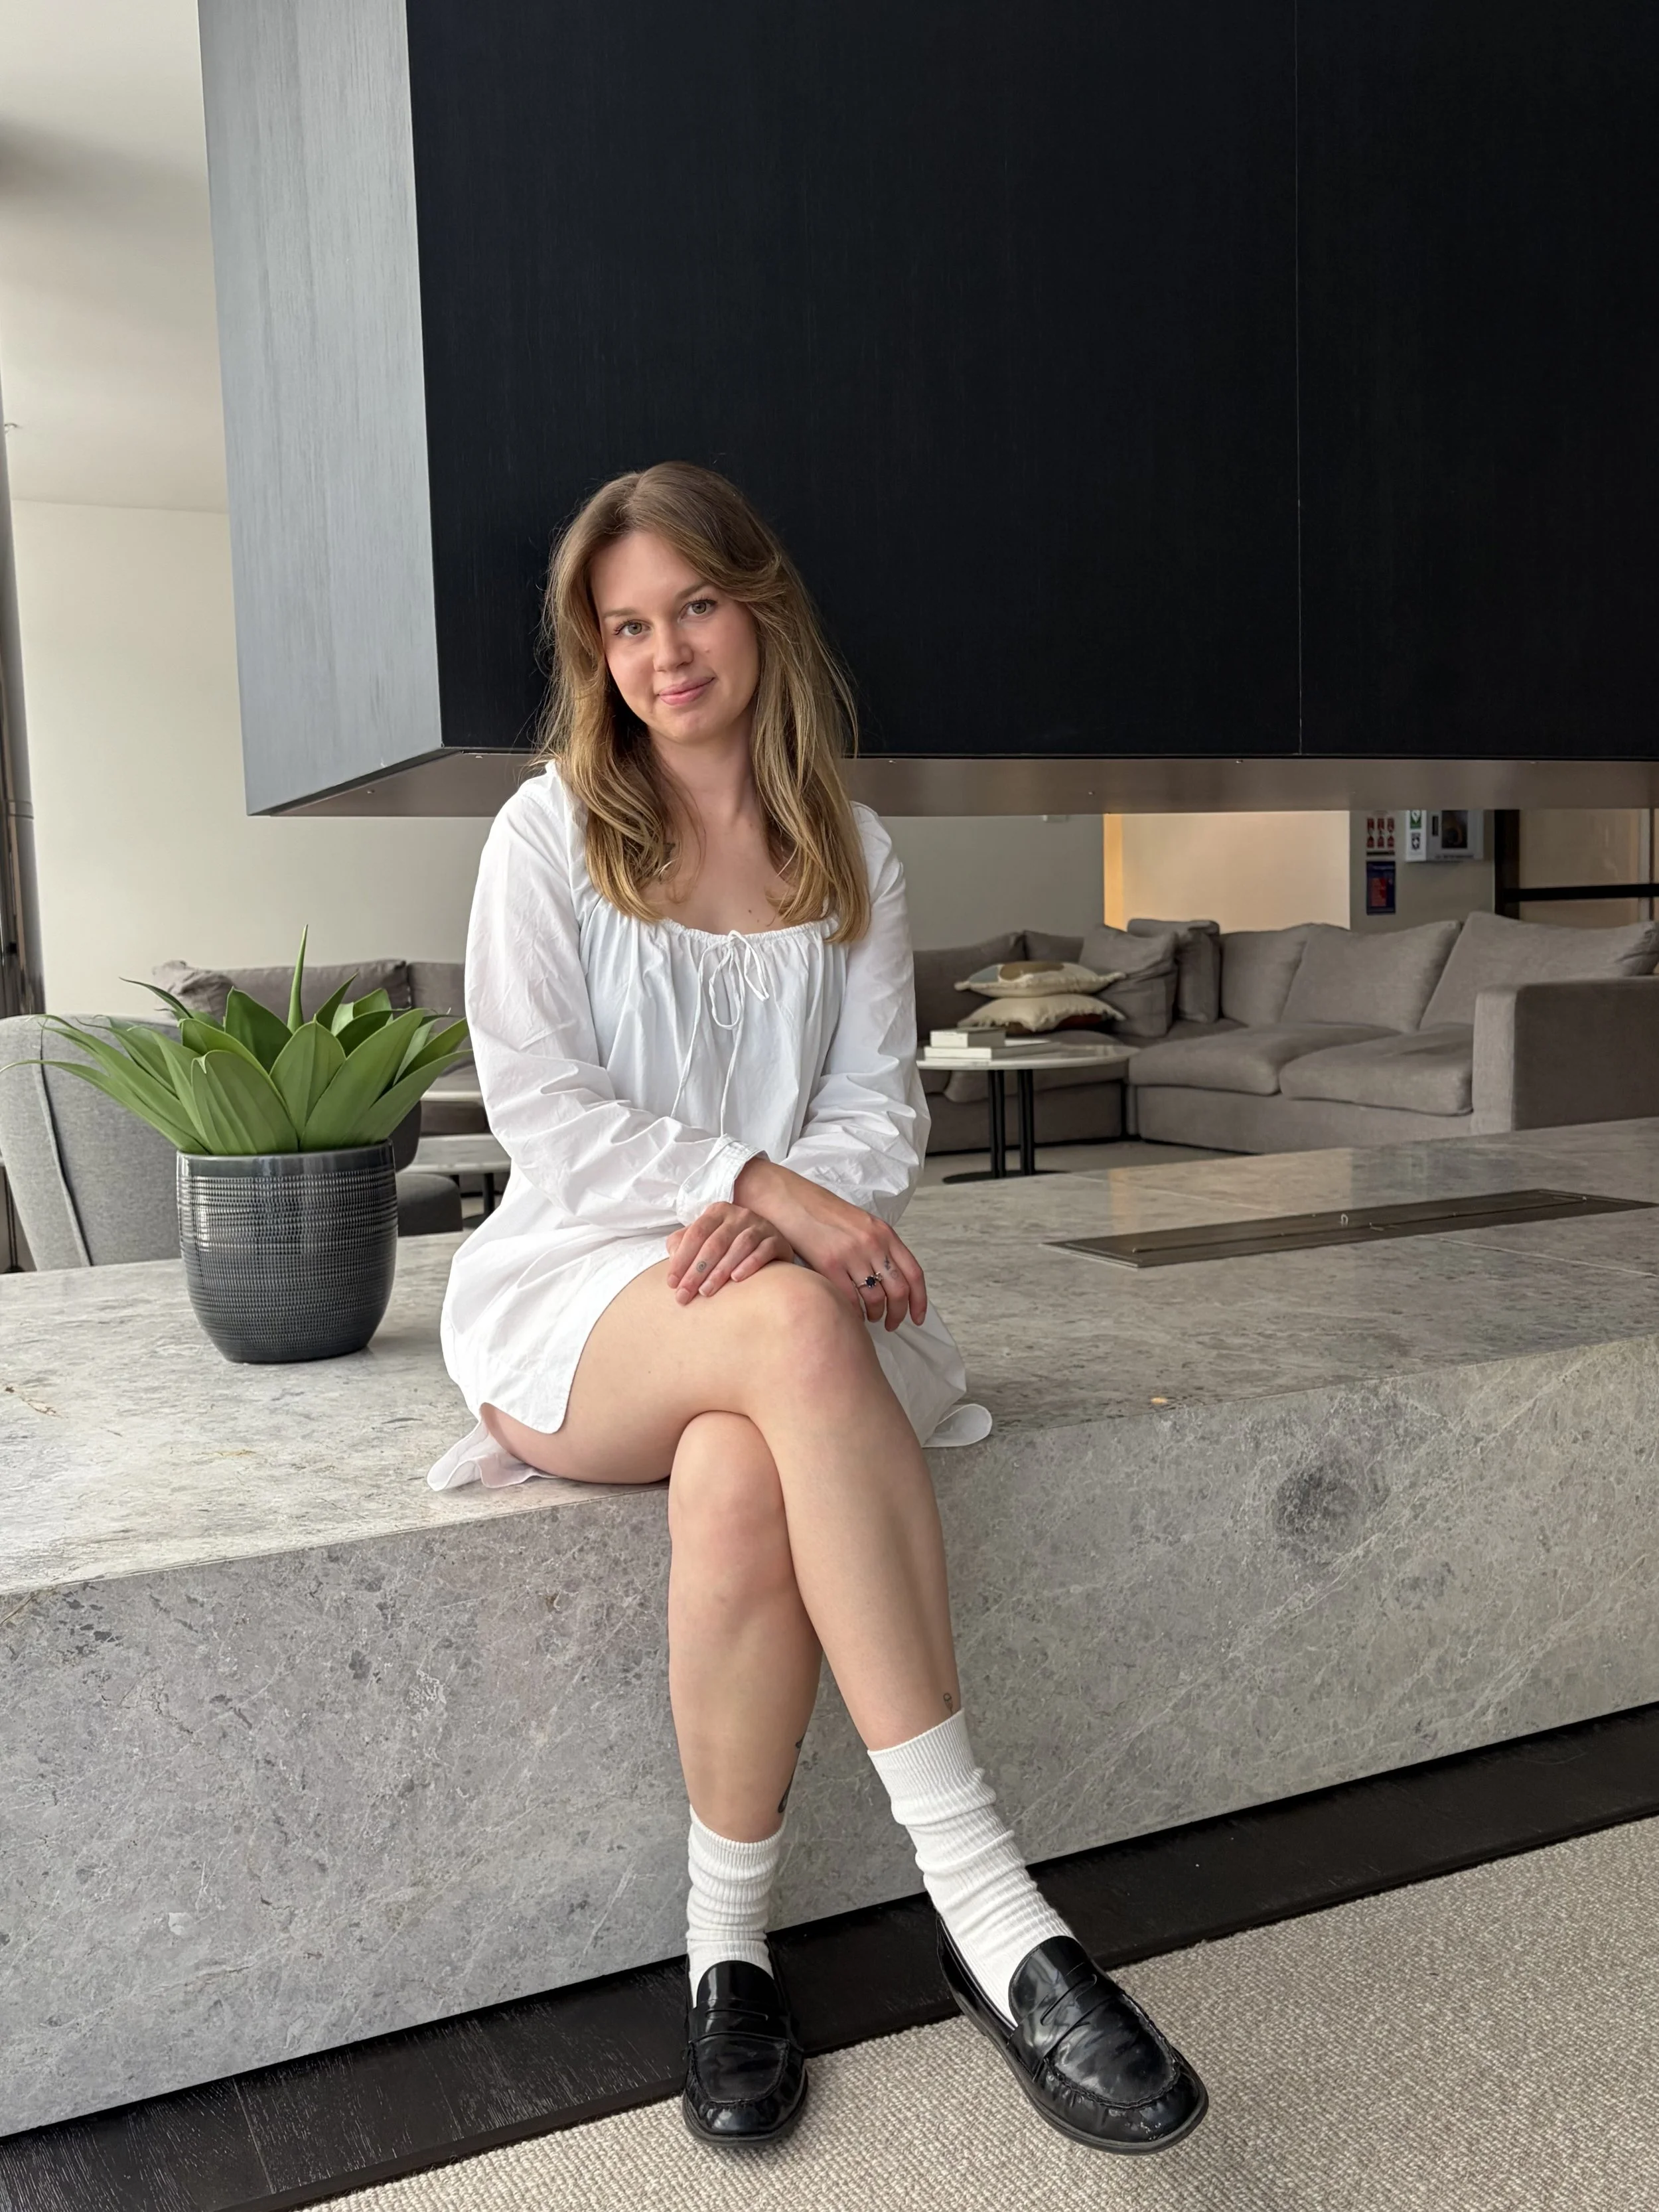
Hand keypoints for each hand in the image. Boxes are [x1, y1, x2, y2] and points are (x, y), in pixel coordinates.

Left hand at [666, 1203, 795, 1302]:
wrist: (765, 1246)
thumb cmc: (727, 1247)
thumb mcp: (703, 1241)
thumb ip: (683, 1244)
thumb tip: (672, 1257)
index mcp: (717, 1212)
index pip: (695, 1234)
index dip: (681, 1259)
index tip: (672, 1284)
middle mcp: (740, 1214)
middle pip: (715, 1243)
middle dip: (697, 1271)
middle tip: (685, 1294)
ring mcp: (760, 1225)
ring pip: (740, 1246)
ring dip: (721, 1270)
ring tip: (706, 1291)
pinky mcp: (777, 1239)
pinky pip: (764, 1250)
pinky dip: (750, 1264)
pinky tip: (737, 1279)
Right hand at [734, 1158, 926, 1331]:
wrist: (790, 1199)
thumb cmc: (822, 1212)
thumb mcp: (861, 1223)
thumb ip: (878, 1247)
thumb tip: (889, 1280)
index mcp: (885, 1233)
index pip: (914, 1273)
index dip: (920, 1300)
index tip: (918, 1318)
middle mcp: (873, 1244)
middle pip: (898, 1291)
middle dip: (898, 1314)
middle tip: (892, 1324)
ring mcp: (851, 1254)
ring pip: (875, 1299)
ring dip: (874, 1315)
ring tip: (869, 1318)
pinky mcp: (828, 1264)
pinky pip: (849, 1300)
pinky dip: (853, 1314)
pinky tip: (850, 1316)